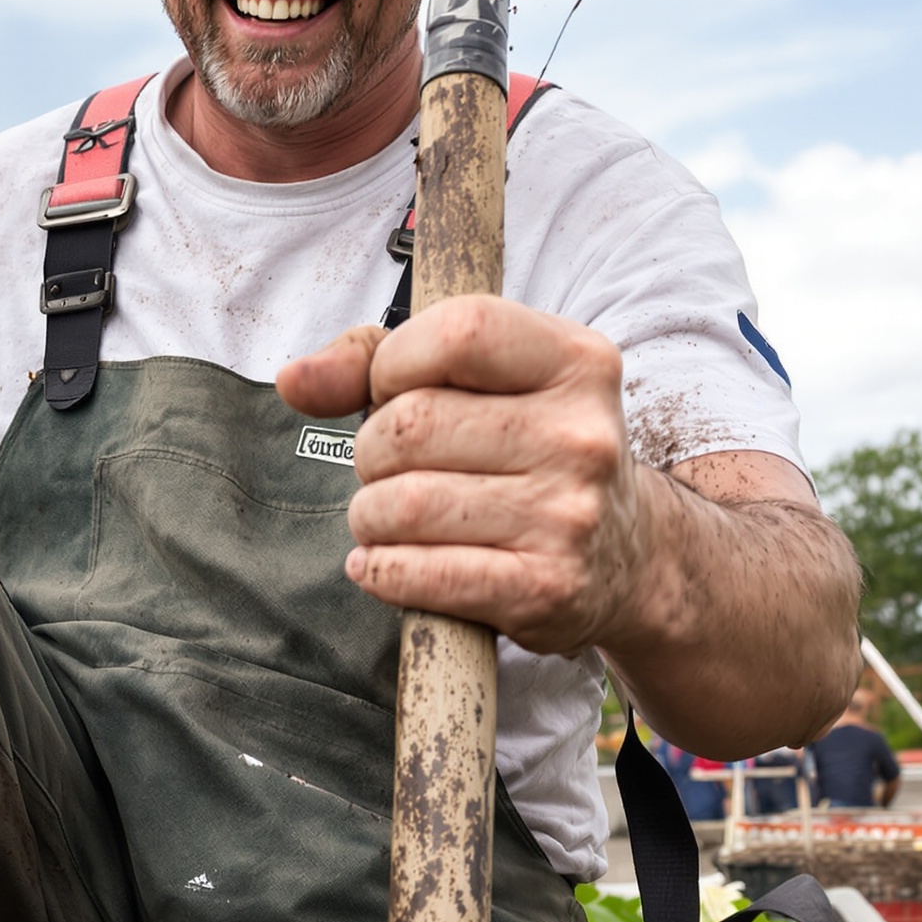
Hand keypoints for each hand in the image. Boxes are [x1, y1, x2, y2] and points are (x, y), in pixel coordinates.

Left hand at [276, 296, 644, 656]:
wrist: (628, 555)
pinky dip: (380, 571)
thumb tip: (294, 380)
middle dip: (373, 450)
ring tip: (392, 517)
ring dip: (370, 515)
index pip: (457, 333)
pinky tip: (385, 563)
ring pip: (402, 505)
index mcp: (576, 361)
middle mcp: (582, 436)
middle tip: (395, 469)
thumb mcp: (479, 381)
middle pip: (411, 426)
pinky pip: (418, 575)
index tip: (394, 392)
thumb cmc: (529, 450)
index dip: (396, 365)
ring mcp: (568, 516)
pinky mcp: (545, 588)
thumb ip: (376, 360)